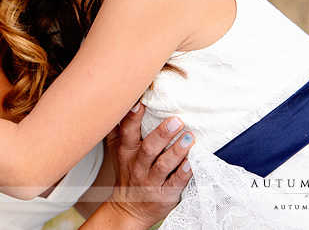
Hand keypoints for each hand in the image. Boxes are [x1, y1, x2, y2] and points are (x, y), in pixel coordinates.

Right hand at [105, 103, 193, 227]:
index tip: (140, 103)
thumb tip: (121, 101)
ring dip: (177, 151)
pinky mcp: (164, 194)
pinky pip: (175, 183)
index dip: (132, 117)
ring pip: (163, 165)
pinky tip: (192, 163)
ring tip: (189, 137)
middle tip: (176, 120)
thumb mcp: (116, 150)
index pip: (127, 131)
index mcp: (126, 151)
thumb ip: (117, 127)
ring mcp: (151, 180)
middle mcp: (137, 165)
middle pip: (148, 148)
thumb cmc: (127, 171)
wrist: (129, 207)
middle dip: (162, 134)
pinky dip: (184, 173)